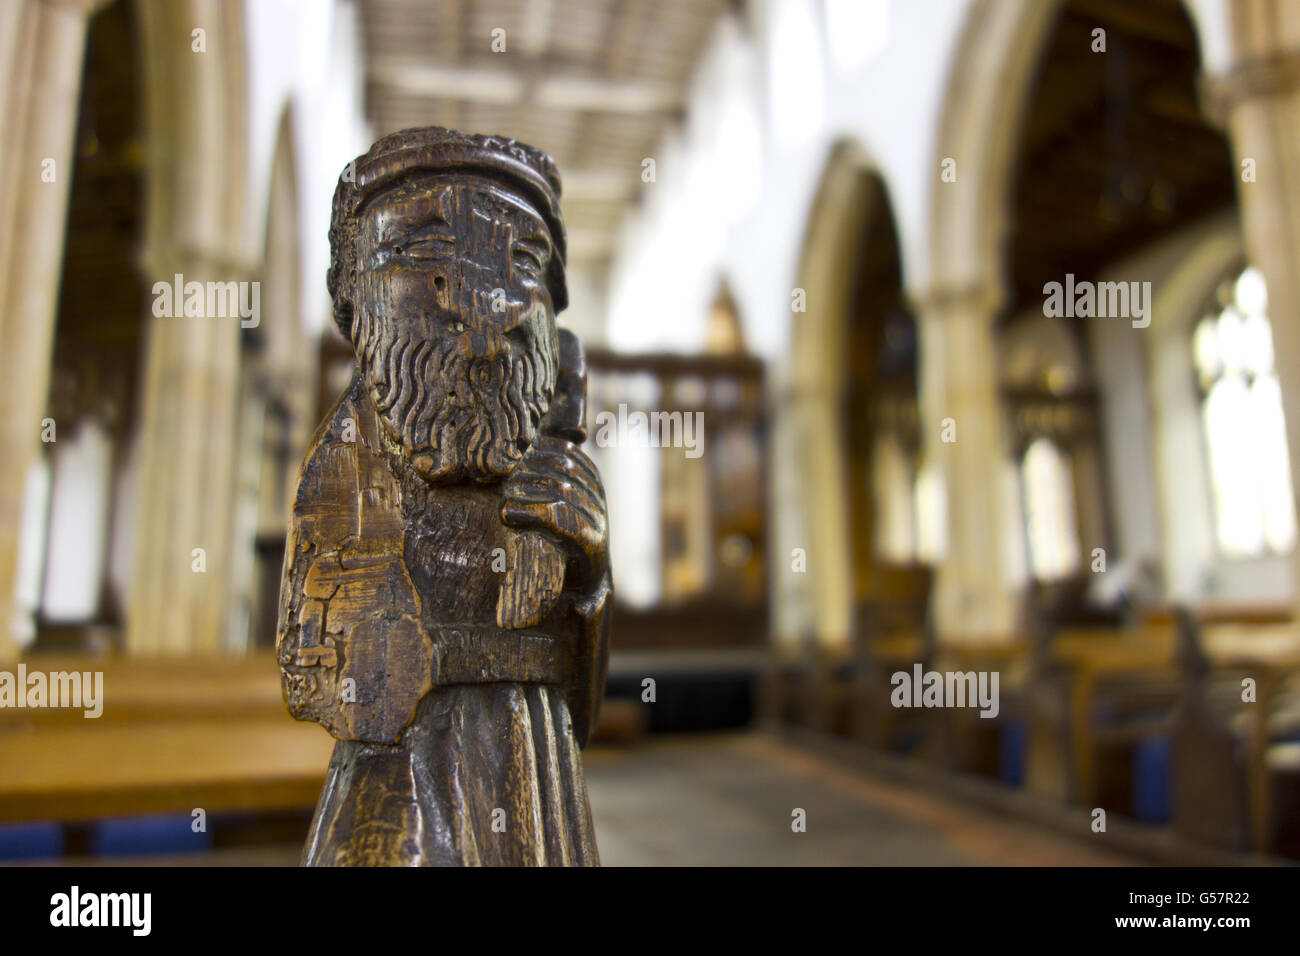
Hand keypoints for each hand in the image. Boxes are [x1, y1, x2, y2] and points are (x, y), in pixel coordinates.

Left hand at [500, 434, 608, 589]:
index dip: (536, 451)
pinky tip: (508, 514)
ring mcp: (599, 519)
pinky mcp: (592, 543)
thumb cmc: (561, 539)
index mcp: (592, 480)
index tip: (512, 462)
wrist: (584, 586)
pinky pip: (560, 518)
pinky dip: (530, 512)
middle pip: (562, 469)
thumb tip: (522, 445)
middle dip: (528, 472)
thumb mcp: (556, 502)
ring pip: (561, 490)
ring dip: (526, 491)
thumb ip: (545, 476)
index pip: (566, 450)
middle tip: (503, 483)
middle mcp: (598, 496)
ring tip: (503, 499)